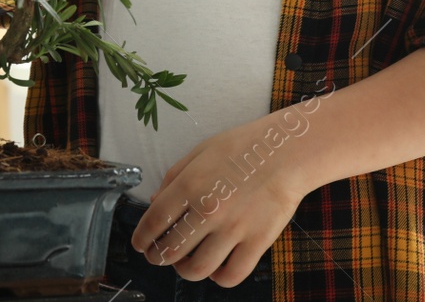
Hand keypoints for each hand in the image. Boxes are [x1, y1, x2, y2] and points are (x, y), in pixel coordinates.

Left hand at [130, 111, 308, 286]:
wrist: (286, 153)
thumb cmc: (242, 148)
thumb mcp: (199, 153)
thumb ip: (173, 178)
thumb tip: (155, 204)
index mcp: (189, 185)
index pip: (154, 221)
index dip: (142, 238)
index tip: (139, 245)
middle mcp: (208, 210)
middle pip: (171, 249)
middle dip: (158, 257)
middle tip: (157, 256)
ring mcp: (234, 229)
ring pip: (198, 269)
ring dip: (184, 271)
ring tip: (183, 264)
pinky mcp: (258, 243)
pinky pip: (231, 275)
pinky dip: (218, 278)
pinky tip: (215, 268)